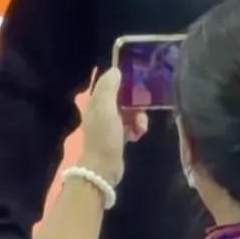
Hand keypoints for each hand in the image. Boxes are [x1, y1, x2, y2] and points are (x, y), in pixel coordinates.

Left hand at [78, 68, 130, 186]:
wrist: (104, 168)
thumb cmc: (104, 136)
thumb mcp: (105, 108)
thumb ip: (109, 88)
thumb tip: (116, 70)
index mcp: (96, 102)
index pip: (110, 83)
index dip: (124, 80)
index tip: (138, 81)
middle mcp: (102, 111)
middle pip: (123, 97)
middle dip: (136, 102)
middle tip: (143, 108)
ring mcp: (110, 124)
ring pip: (131, 112)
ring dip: (139, 117)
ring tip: (141, 127)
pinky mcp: (119, 136)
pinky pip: (132, 125)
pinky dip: (137, 128)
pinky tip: (138, 135)